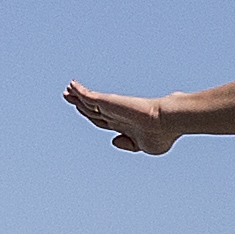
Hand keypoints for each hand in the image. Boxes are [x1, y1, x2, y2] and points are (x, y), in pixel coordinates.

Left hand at [65, 82, 185, 154]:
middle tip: (70, 96)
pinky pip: (89, 96)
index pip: (103, 121)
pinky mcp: (110, 102)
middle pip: (93, 109)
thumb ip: (129, 144)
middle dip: (80, 104)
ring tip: (67, 90)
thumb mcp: (145, 147)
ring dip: (76, 96)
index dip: (92, 116)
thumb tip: (113, 141)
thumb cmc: (163, 135)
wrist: (167, 121)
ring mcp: (113, 108)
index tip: (84, 111)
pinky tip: (72, 86)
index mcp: (125, 126)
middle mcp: (117, 115)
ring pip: (88, 102)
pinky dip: (80, 91)